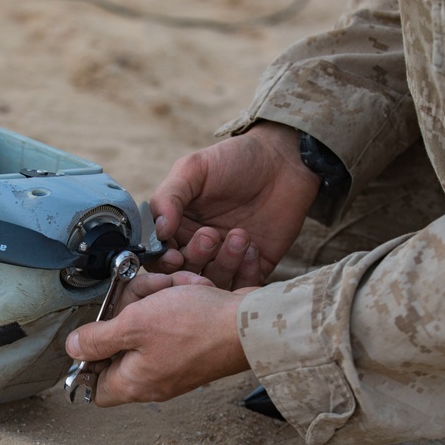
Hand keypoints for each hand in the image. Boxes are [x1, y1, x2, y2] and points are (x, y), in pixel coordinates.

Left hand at [65, 271, 252, 406]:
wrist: (250, 324)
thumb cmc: (195, 328)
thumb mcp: (133, 325)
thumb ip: (97, 339)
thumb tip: (71, 349)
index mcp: (134, 382)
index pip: (95, 387)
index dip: (87, 360)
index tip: (93, 329)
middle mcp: (155, 378)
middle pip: (123, 343)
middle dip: (129, 309)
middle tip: (141, 291)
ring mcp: (177, 361)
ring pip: (150, 323)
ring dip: (158, 297)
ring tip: (173, 285)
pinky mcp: (196, 344)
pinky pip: (176, 318)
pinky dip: (180, 298)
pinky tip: (191, 288)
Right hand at [148, 121, 319, 287]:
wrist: (284, 161)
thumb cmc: (234, 159)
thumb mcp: (194, 169)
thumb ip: (169, 197)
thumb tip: (159, 231)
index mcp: (179, 226)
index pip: (161, 256)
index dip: (164, 261)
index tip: (175, 255)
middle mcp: (200, 247)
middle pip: (186, 274)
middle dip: (196, 259)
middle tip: (210, 235)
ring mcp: (228, 259)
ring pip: (215, 283)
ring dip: (224, 263)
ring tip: (240, 234)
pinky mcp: (256, 266)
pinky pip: (245, 285)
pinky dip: (247, 272)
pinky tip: (254, 246)